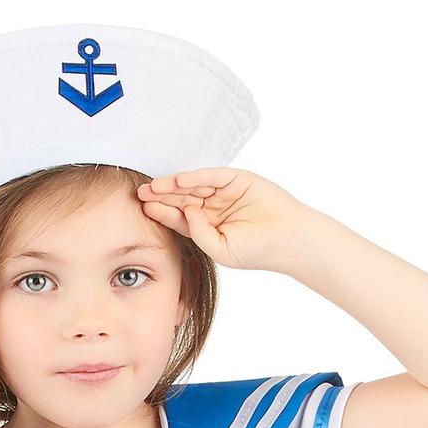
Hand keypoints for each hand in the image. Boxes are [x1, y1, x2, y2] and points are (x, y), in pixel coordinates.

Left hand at [135, 168, 316, 272]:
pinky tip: (178, 180)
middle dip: (162, 196)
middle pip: (182, 199)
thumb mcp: (220, 249)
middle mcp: (214, 207)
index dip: (162, 212)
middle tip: (140, 193)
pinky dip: (195, 177)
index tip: (144, 209)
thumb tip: (186, 211)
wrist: (287, 240)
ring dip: (173, 185)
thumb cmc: (256, 250)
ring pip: (194, 186)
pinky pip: (212, 176)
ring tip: (154, 186)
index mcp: (208, 226)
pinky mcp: (237, 179)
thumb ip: (199, 234)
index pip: (180, 217)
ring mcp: (224, 192)